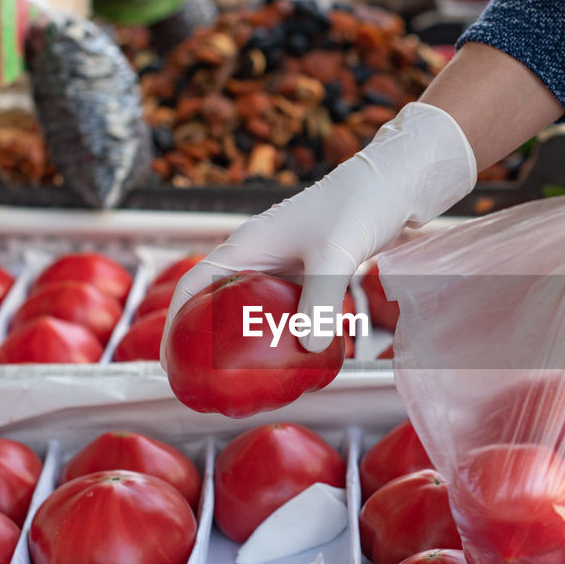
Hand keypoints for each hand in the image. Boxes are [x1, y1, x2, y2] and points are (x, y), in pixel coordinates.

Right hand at [160, 102, 475, 360]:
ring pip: (247, 307)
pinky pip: (280, 308)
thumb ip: (320, 300)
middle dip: (200, 340)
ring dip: (238, 339)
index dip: (174, 325)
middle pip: (212, 301)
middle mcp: (257, 254)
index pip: (192, 286)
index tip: (170, 361)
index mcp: (246, 245)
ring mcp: (282, 264)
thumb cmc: (358, 205)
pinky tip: (290, 357)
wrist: (393, 184)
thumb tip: (309, 349)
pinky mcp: (307, 271)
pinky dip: (277, 333)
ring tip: (237, 377)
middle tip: (200, 379)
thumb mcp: (335, 255)